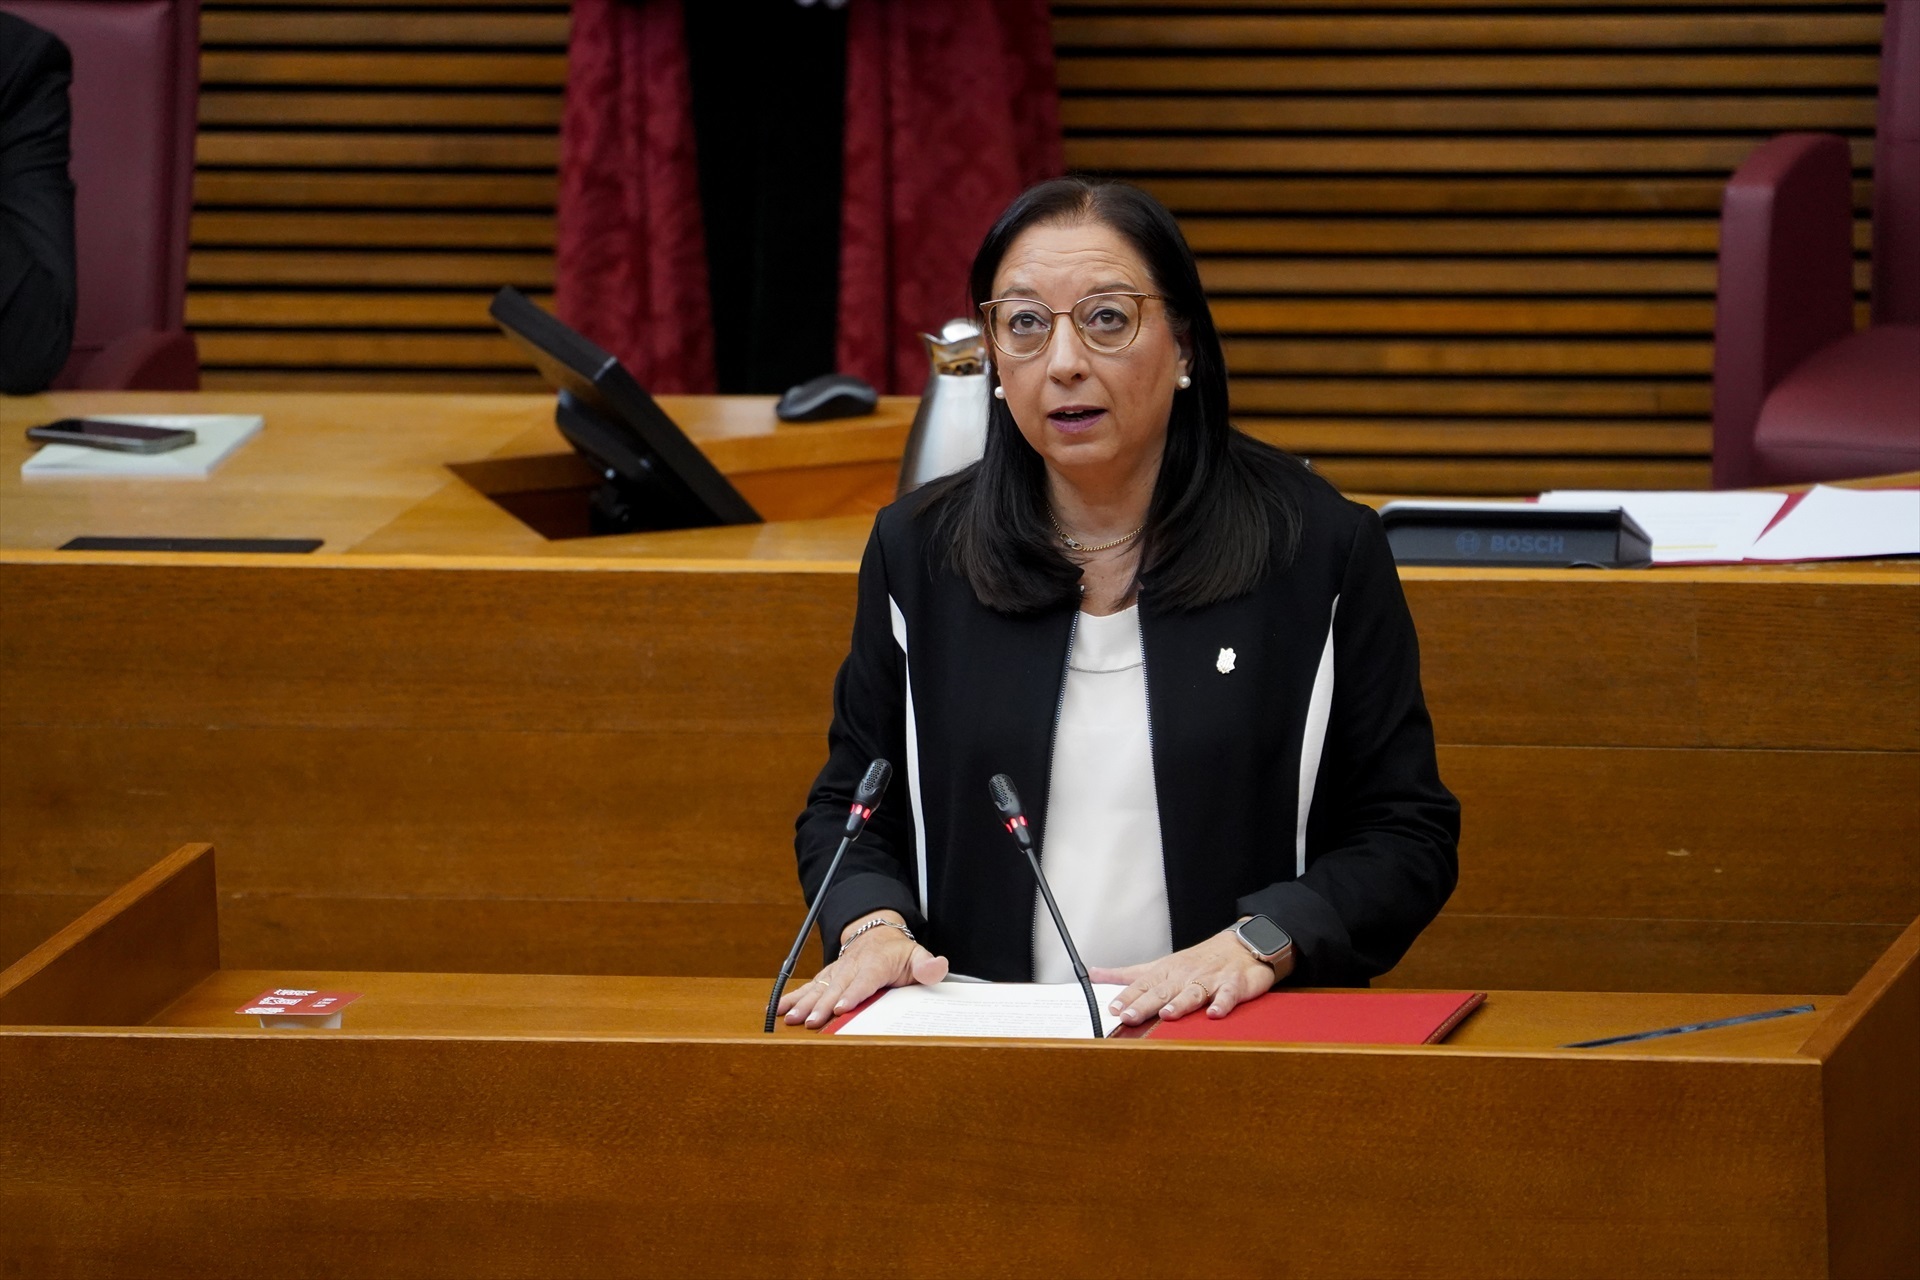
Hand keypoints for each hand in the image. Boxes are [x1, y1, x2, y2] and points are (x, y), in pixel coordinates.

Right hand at [776, 912, 948, 1029]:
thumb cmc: (899, 952)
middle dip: (821, 1005)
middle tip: (811, 1021)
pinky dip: (792, 997)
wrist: (877, 933)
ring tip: (790, 1018)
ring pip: (818, 987)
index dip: (852, 994)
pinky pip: (808, 987)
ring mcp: (837, 971)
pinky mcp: (826, 977)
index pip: (864, 980)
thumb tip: (938, 967)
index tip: (839, 1008)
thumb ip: (928, 965)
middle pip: (836, 987)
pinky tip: (778, 1009)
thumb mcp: (917, 955)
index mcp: (876, 964)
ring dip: (803, 1003)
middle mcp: (852, 967)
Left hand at [1091, 930, 1286, 1025]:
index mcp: (1166, 972)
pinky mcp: (1232, 985)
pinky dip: (1221, 1004)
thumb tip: (1094, 974)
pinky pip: (1227, 996)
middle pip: (1162, 991)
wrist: (1240, 946)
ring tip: (1166, 1014)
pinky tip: (1214, 1013)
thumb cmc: (1197, 960)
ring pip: (1192, 993)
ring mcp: (1209, 980)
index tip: (1113, 1009)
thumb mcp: (1159, 965)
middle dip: (1144, 1004)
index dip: (1127, 997)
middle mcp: (1184, 976)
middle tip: (1129, 1017)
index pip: (1142, 985)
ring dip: (1179, 1004)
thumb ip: (1127, 974)